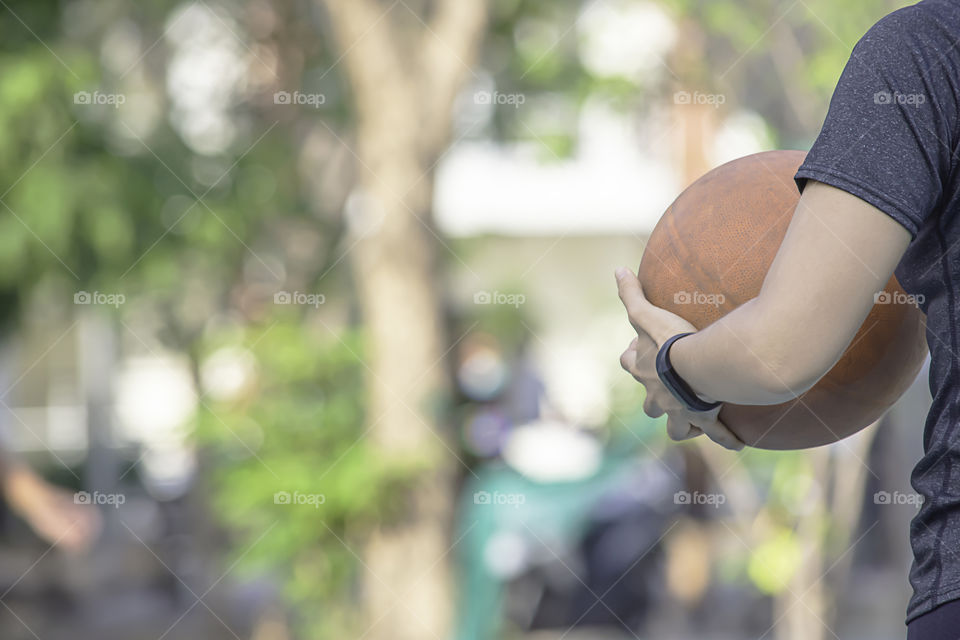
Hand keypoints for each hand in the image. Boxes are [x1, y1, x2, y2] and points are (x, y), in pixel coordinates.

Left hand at [616, 267, 743, 450]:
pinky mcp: (702, 420)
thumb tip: (618, 270)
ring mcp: (678, 411)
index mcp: (642, 370)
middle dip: (656, 401)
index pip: (629, 363)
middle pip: (650, 404)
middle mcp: (656, 396)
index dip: (633, 358)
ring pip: (676, 427)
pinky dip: (725, 439)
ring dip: (683, 426)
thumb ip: (631, 293)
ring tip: (694, 421)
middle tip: (668, 392)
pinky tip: (735, 444)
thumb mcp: (646, 313)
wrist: (695, 367)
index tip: (640, 350)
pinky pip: (715, 434)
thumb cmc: (669, 341)